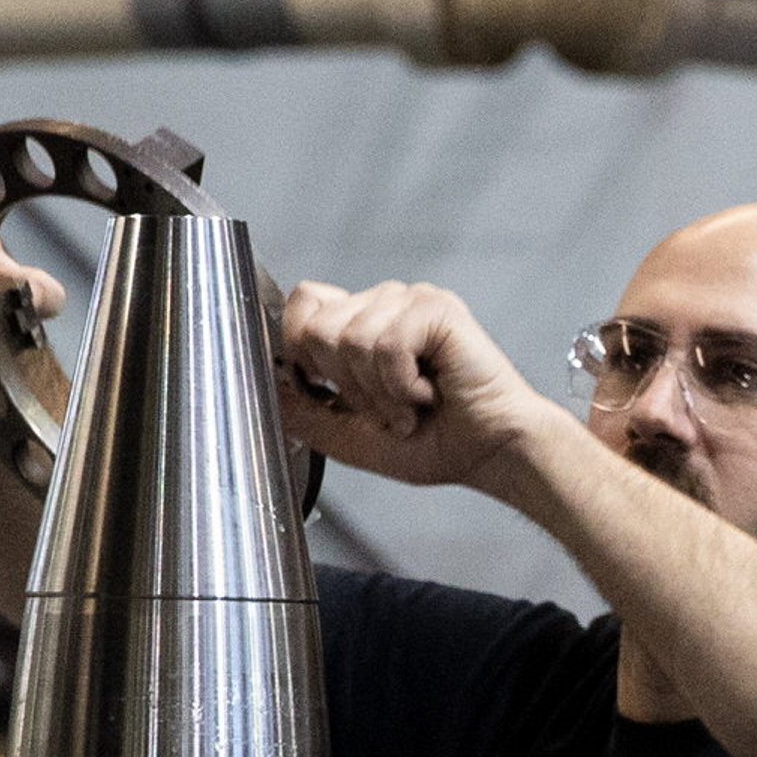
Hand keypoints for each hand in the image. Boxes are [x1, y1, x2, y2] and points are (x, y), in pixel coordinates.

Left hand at [275, 278, 545, 490]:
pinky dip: (402, 384)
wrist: (491, 454)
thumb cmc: (436, 444)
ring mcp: (410, 302)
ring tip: (410, 406)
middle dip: (346, 385)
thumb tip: (265, 387)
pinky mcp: (436, 309)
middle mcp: (383, 305)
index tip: (330, 391)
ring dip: (379, 392)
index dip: (302, 349)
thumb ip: (304, 412)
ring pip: (350, 338)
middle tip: (386, 408)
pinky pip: (387, 343)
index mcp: (361, 324)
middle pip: (317, 325)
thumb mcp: (351, 437)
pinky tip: (429, 392)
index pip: (303, 304)